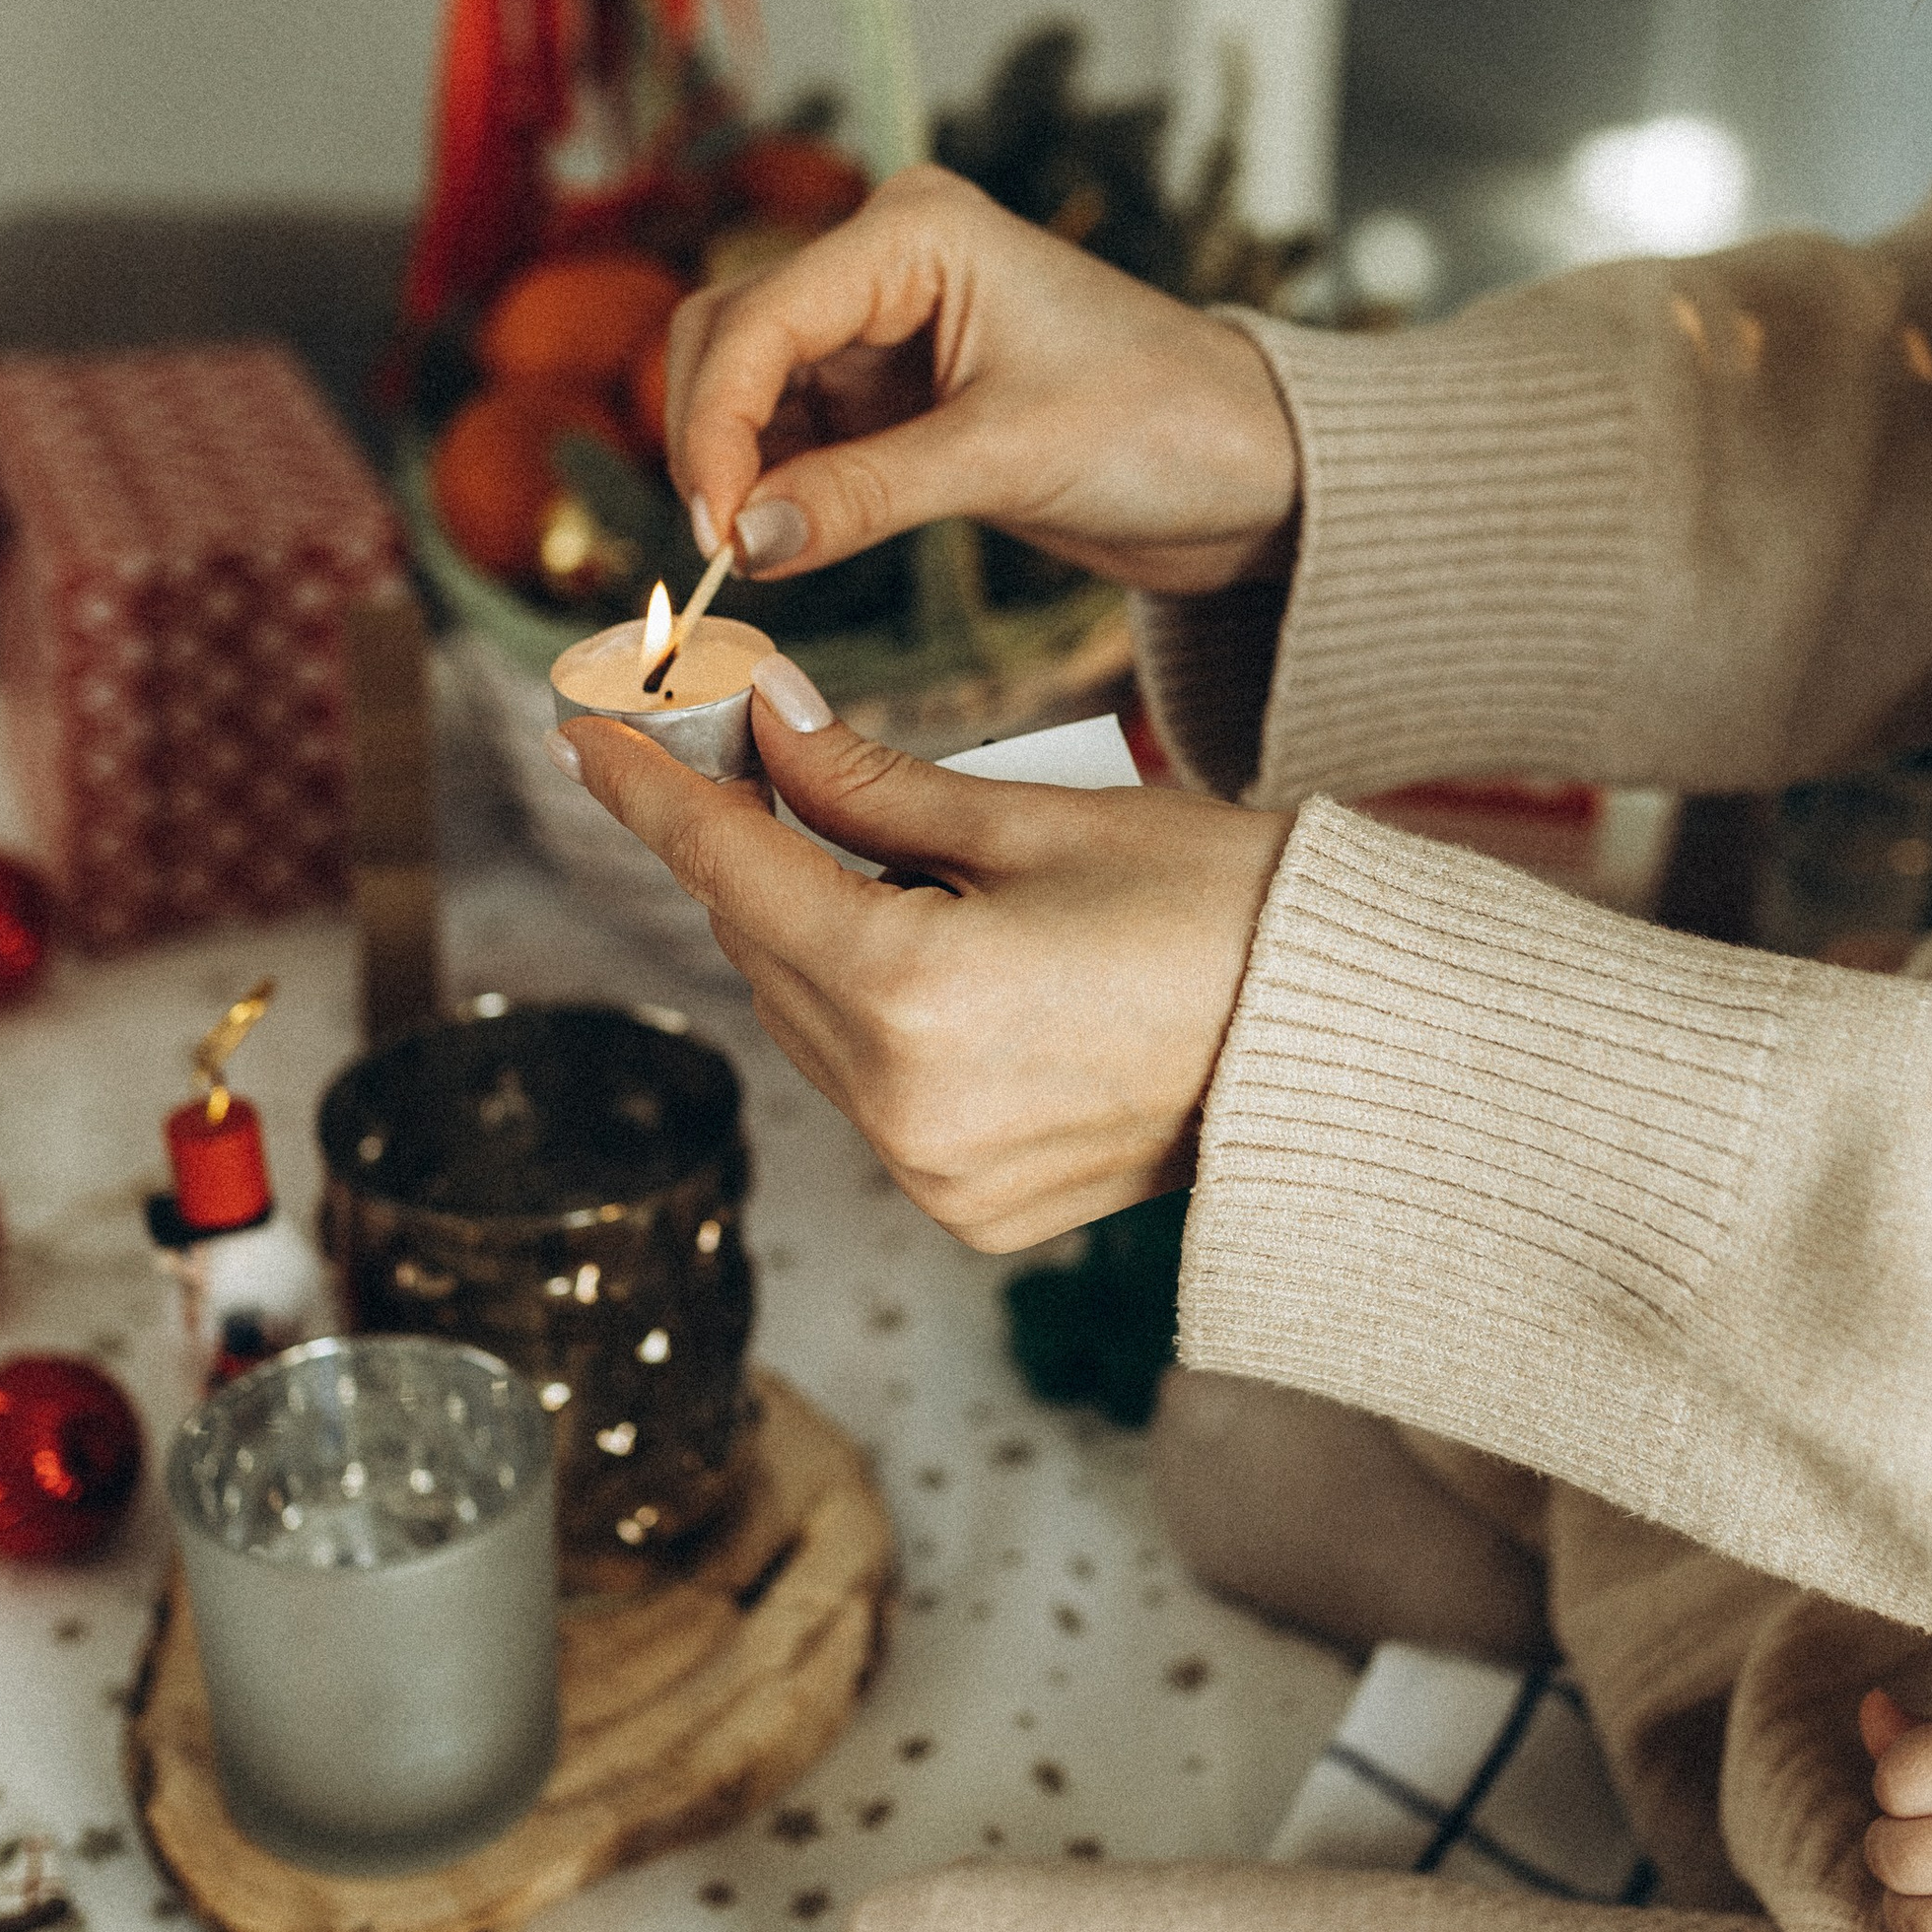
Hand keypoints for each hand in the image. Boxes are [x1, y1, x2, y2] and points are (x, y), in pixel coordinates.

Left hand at [554, 671, 1293, 1248]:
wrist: (1346, 1050)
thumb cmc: (1217, 906)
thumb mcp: (1034, 815)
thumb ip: (866, 781)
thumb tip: (753, 721)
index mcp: (912, 988)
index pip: (729, 865)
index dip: (647, 788)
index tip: (585, 730)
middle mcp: (901, 1104)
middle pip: (760, 944)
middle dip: (749, 845)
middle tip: (750, 749)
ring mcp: (931, 1174)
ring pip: (805, 1019)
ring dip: (814, 932)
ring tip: (893, 859)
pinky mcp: (966, 1211)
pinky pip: (867, 1091)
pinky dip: (874, 1016)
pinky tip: (944, 957)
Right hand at [664, 165, 1299, 594]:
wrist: (1253, 470)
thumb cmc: (1166, 425)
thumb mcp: (1008, 458)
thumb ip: (862, 495)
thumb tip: (742, 542)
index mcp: (914, 231)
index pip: (759, 317)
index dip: (716, 424)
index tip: (716, 531)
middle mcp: (885, 263)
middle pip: (728, 337)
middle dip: (710, 441)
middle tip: (721, 554)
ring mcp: (881, 329)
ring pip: (746, 389)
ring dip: (734, 470)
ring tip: (748, 560)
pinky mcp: (891, 398)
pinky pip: (790, 437)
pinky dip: (770, 490)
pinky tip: (780, 545)